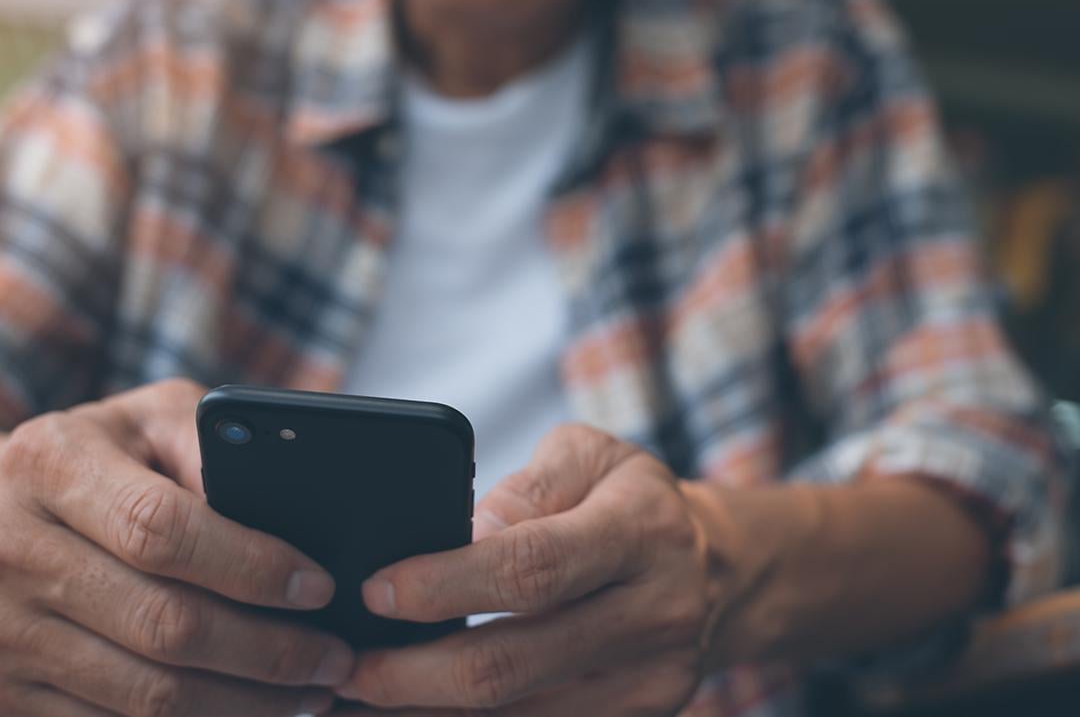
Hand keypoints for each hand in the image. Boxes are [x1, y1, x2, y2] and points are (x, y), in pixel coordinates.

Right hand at [0, 379, 354, 716]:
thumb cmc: (96, 456)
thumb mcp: (145, 421)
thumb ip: (208, 446)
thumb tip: (283, 515)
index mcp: (54, 466)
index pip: (163, 530)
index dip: (250, 566)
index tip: (317, 587)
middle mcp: (17, 550)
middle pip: (164, 625)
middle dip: (269, 652)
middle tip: (335, 658)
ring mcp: (5, 631)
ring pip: (145, 694)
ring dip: (243, 705)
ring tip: (309, 695)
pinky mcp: (6, 693)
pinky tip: (245, 714)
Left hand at [335, 424, 728, 716]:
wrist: (713, 568)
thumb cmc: (633, 500)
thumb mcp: (590, 455)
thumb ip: (526, 489)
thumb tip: (462, 533)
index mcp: (639, 531)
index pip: (531, 568)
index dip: (444, 586)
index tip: (376, 592)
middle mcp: (654, 613)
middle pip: (513, 664)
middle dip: (413, 675)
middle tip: (345, 667)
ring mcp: (653, 681)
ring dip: (429, 715)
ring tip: (364, 698)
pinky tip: (424, 712)